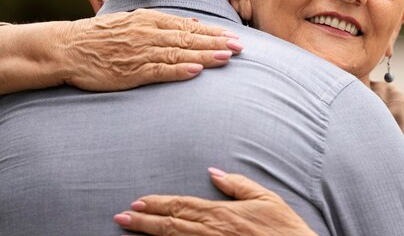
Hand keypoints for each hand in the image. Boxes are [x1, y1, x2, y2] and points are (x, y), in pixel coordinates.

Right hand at [58, 9, 243, 90]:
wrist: (67, 48)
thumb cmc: (102, 36)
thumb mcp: (134, 21)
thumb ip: (165, 22)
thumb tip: (194, 23)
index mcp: (150, 20)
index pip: (188, 26)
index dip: (213, 32)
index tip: (233, 36)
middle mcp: (148, 33)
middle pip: (189, 38)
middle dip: (216, 43)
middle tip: (240, 47)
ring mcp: (139, 52)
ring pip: (178, 54)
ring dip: (204, 56)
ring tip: (225, 57)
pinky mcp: (130, 71)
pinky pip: (158, 70)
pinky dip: (178, 70)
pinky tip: (195, 71)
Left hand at [113, 168, 317, 235]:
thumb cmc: (283, 228)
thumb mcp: (266, 198)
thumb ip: (238, 185)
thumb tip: (213, 173)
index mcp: (222, 213)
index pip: (182, 206)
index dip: (158, 204)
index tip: (137, 202)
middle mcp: (212, 232)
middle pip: (171, 224)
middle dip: (143, 221)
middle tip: (120, 218)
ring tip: (127, 231)